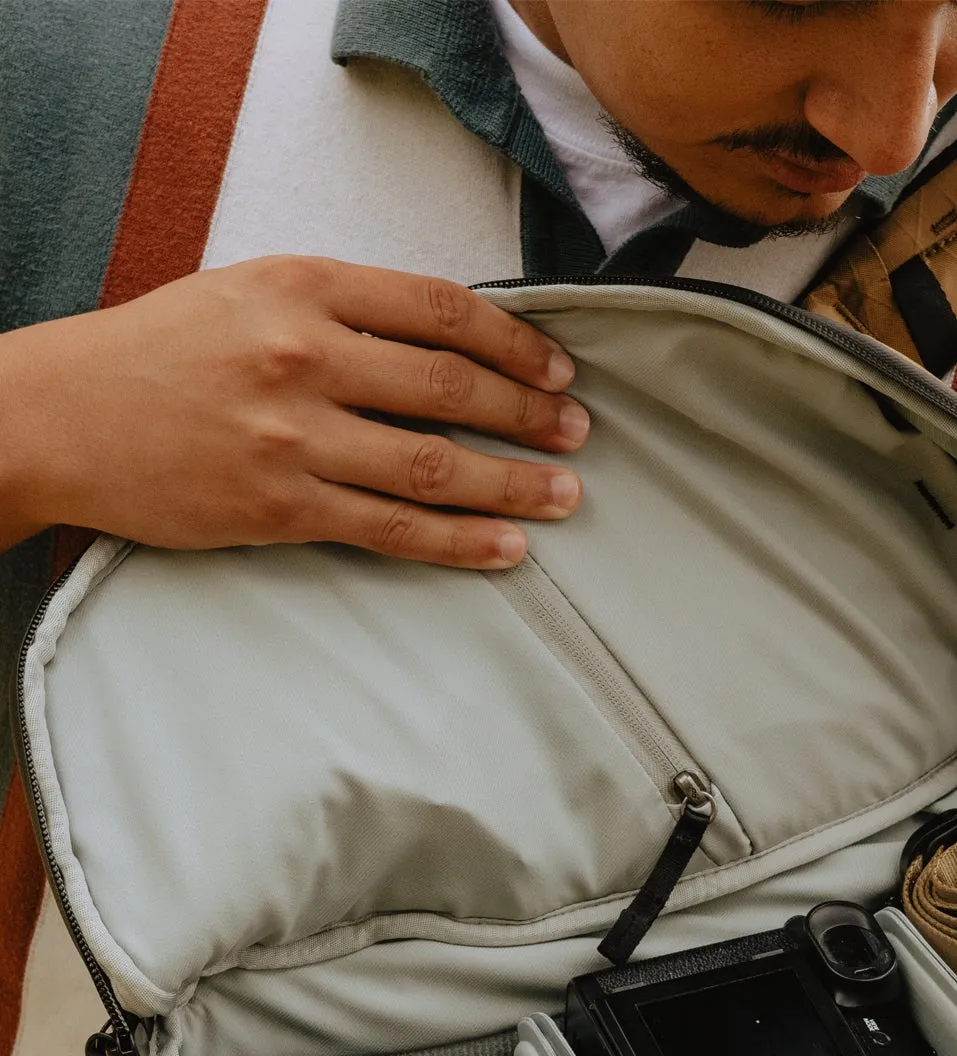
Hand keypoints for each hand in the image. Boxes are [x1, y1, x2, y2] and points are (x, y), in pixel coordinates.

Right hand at [0, 256, 588, 567]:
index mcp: (301, 286)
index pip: (440, 310)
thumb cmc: (162, 352)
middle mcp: (303, 357)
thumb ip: (344, 311)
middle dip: (529, 414)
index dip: (514, 344)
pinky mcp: (280, 508)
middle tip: (578, 434)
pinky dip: (460, 541)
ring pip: (433, 466)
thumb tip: (452, 342)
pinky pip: (392, 528)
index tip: (557, 370)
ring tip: (564, 495)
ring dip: (514, 484)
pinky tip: (508, 547)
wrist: (58, 417)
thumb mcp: (251, 293)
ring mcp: (293, 437)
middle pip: (450, 389)